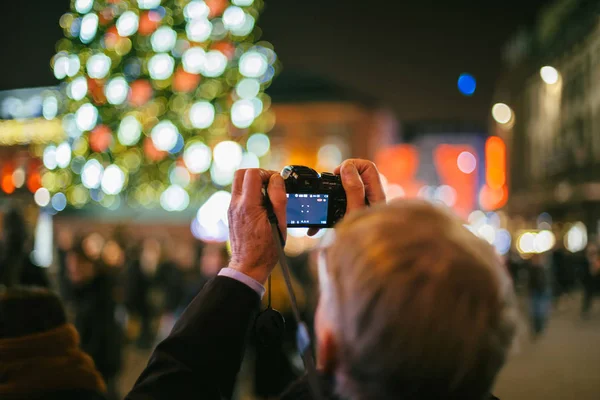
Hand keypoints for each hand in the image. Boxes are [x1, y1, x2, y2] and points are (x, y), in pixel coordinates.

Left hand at [227, 169, 286, 283]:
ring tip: (267, 197)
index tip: (277, 183)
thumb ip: (278, 198)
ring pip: (239, 183)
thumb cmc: (266, 248)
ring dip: (254, 184)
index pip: (253, 173)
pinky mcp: (232, 214)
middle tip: (270, 185)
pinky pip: (240, 195)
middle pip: (241, 173)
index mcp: (248, 205)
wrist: (249, 266)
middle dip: (258, 175)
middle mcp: (235, 204)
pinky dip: (251, 194)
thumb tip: (277, 179)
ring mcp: (231, 209)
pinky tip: (262, 207)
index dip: (267, 174)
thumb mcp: (279, 222)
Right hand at [308, 159, 385, 235]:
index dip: (351, 166)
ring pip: (347, 192)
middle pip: (357, 176)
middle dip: (338, 180)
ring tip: (318, 213)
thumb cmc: (363, 242)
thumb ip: (354, 190)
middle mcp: (372, 200)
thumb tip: (347, 168)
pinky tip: (316, 229)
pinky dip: (328, 214)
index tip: (337, 176)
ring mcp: (363, 209)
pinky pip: (341, 208)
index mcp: (376, 195)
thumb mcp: (355, 213)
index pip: (367, 167)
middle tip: (328, 191)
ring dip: (330, 199)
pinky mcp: (353, 219)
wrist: (362, 267)